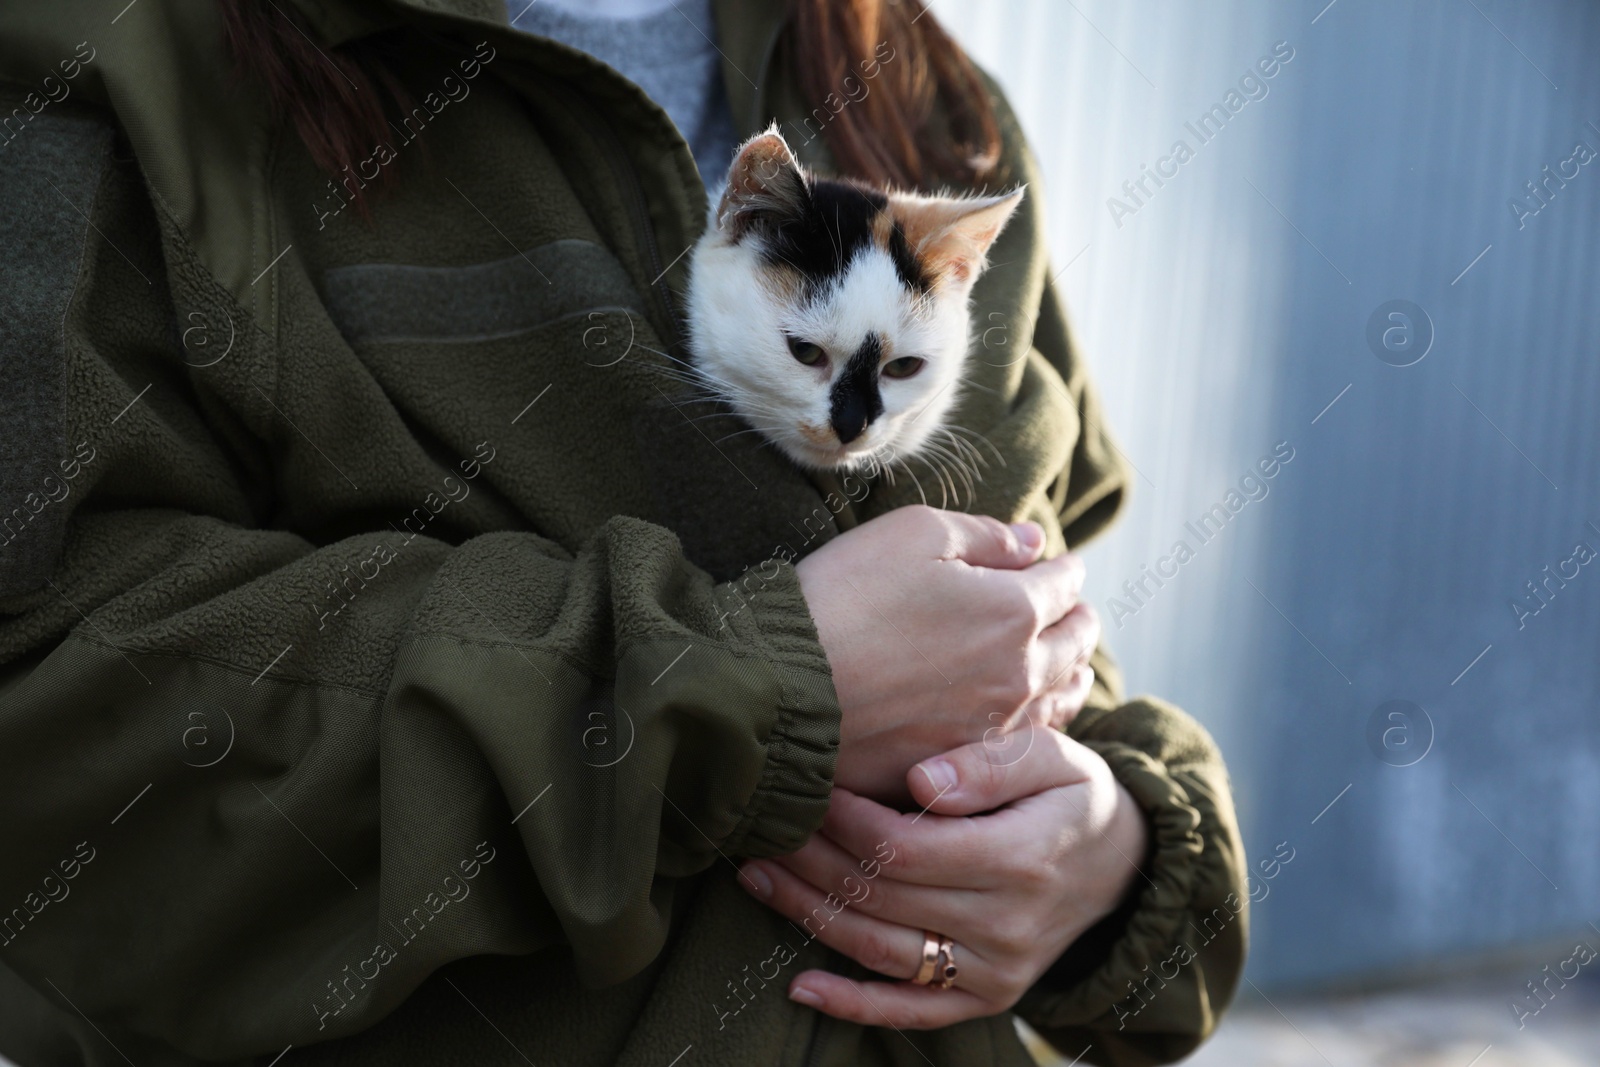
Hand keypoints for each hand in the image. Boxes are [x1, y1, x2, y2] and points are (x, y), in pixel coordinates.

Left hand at [738, 728, 1147, 1027]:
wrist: (1123, 865)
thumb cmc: (1072, 795)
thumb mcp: (1052, 757)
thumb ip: (990, 763)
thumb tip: (921, 780)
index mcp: (1021, 858)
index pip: (904, 848)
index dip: (845, 820)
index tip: (810, 786)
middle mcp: (1006, 925)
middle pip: (881, 896)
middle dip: (811, 858)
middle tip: (763, 822)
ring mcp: (995, 971)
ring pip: (881, 950)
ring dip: (808, 915)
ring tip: (755, 876)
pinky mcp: (986, 998)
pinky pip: (912, 1011)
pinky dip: (853, 1005)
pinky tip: (800, 987)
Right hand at [796, 505, 1099, 800]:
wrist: (784, 687)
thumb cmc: (843, 597)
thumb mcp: (912, 534)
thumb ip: (984, 536)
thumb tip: (1033, 542)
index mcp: (1014, 611)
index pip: (1062, 582)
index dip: (1062, 567)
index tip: (1059, 562)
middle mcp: (1017, 674)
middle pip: (1074, 643)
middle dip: (1079, 618)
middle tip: (1079, 610)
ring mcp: (989, 727)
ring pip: (1058, 699)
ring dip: (1072, 673)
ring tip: (1075, 663)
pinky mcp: (956, 763)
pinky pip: (1020, 742)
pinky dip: (1038, 720)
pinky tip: (1032, 714)